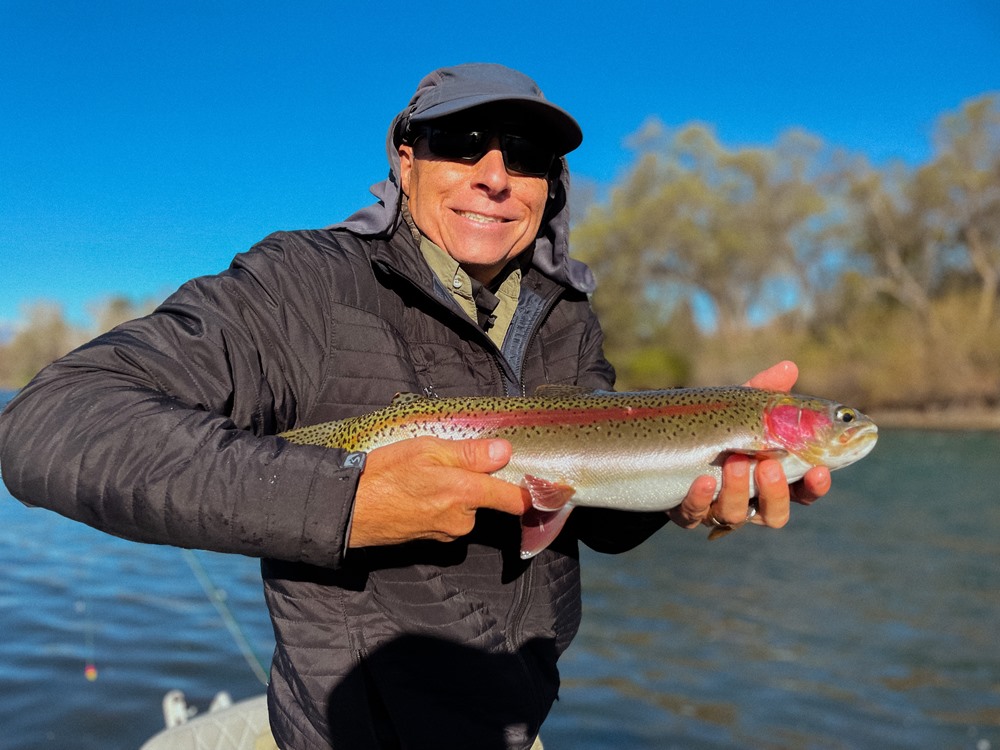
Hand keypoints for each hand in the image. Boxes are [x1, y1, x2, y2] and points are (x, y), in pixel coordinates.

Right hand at [348, 436, 529, 547]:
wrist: (348, 510)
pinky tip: (417, 493)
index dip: (534, 495)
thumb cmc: (385, 474)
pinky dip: (440, 505)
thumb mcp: (426, 450)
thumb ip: (468, 453)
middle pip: (486, 500)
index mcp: (463, 493)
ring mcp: (446, 532)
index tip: (555, 489)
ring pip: (465, 508)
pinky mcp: (432, 539)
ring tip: (425, 476)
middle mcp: (460, 519)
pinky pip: (448, 518)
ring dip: (455, 493)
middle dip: (476, 483)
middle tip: (449, 462)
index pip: (512, 500)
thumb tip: (505, 451)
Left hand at [667, 361, 831, 531]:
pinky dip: (700, 500)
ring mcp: (718, 509)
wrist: (666, 444)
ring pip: (736, 515)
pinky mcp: (687, 513)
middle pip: (775, 515)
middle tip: (769, 466)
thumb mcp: (739, 408)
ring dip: (738, 490)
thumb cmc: (716, 428)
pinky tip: (703, 481)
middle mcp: (749, 502)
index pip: (804, 492)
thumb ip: (764, 393)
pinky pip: (693, 515)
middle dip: (775, 493)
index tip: (819, 470)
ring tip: (735, 461)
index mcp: (772, 480)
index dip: (815, 486)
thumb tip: (788, 368)